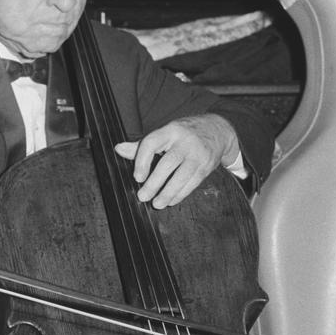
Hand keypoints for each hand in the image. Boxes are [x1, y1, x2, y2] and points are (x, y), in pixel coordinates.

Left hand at [115, 114, 239, 208]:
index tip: (137, 177)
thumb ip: (142, 145)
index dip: (142, 160)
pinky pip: (192, 183)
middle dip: (154, 183)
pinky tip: (170, 201)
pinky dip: (180, 194)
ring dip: (168, 193)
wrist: (217, 130)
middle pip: (168, 163)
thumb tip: (118, 149)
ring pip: (182, 176)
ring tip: (156, 204)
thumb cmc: (184, 134)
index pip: (152, 143)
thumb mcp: (165, 134)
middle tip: (143, 196)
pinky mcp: (206, 166)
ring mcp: (197, 154)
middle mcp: (185, 141)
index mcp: (170, 130)